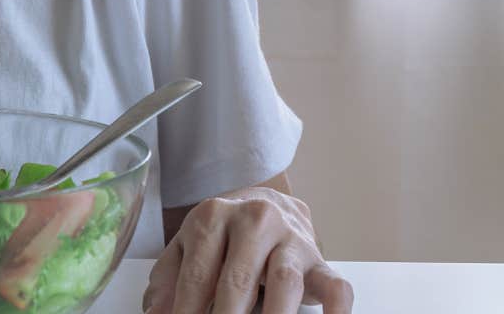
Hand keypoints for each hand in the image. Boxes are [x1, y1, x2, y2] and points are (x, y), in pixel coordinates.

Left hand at [142, 188, 351, 313]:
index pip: (197, 274)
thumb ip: (167, 281)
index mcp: (214, 217)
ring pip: (285, 281)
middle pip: (238, 279)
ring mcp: (291, 240)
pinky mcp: (319, 261)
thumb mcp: (186, 246)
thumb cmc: (221, 235)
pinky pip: (335, 286)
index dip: (185, 311)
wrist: (266, 201)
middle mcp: (255, 221)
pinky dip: (335, 311)